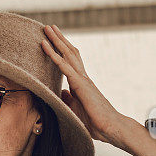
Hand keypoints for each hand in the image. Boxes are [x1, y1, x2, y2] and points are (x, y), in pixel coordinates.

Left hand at [40, 24, 128, 146]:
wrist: (111, 128)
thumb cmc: (96, 122)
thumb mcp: (76, 110)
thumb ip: (69, 100)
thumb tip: (62, 93)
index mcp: (81, 83)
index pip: (70, 62)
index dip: (61, 50)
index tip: (52, 40)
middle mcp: (82, 77)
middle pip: (70, 52)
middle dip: (59, 39)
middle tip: (49, 27)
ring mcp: (82, 79)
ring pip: (67, 54)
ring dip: (56, 40)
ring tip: (47, 28)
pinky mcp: (80, 84)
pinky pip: (64, 66)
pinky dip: (53, 54)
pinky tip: (45, 45)